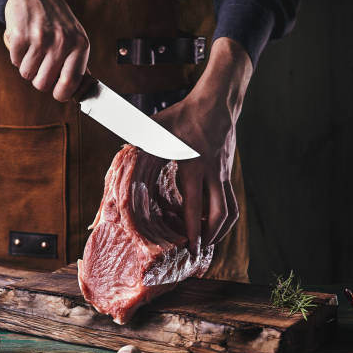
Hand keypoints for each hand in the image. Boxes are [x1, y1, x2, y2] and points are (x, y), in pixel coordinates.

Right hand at [4, 0, 88, 100]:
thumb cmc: (57, 21)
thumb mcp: (76, 38)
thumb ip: (78, 64)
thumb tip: (81, 92)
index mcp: (80, 45)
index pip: (70, 83)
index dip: (61, 94)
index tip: (57, 94)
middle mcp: (62, 42)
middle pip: (43, 84)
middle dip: (39, 80)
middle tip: (41, 67)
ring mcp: (41, 38)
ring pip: (27, 75)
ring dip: (27, 67)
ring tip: (34, 51)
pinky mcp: (20, 35)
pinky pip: (15, 62)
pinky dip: (17, 56)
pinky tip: (25, 43)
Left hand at [154, 37, 252, 254]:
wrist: (217, 102)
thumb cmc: (185, 114)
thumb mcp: (158, 127)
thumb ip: (140, 143)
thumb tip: (122, 155)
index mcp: (195, 166)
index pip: (195, 205)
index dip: (194, 230)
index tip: (191, 247)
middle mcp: (213, 173)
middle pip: (220, 214)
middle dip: (212, 236)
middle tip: (200, 250)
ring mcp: (224, 173)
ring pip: (231, 209)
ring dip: (222, 229)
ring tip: (209, 240)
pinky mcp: (228, 171)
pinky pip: (231, 199)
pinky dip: (224, 214)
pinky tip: (212, 219)